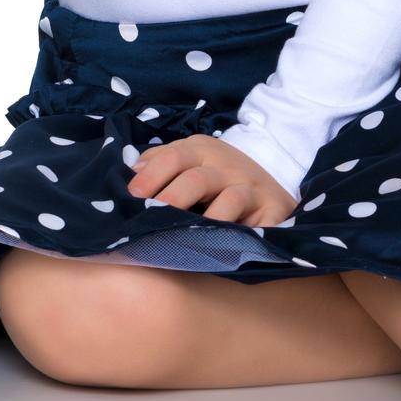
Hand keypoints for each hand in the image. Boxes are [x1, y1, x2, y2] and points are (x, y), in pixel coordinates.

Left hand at [126, 135, 296, 228]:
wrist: (267, 188)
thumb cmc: (216, 179)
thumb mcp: (190, 162)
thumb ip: (160, 164)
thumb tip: (127, 175)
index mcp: (202, 150)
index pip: (173, 156)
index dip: (151, 176)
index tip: (131, 198)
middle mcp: (227, 165)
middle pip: (197, 178)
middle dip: (173, 199)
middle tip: (151, 221)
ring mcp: (251, 187)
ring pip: (230, 198)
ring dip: (208, 220)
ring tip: (187, 240)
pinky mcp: (272, 209)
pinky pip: (257, 224)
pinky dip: (242, 236)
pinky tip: (224, 250)